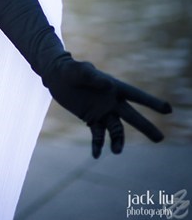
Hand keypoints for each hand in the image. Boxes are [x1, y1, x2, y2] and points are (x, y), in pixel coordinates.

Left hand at [43, 55, 171, 157]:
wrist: (56, 77)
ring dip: (118, 141)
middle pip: (132, 116)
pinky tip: (95, 154)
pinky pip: (98, 135)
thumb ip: (92, 77)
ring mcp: (102, 111)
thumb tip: (108, 87)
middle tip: (160, 139)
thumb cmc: (69, 69)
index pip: (135, 95)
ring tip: (116, 151)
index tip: (168, 110)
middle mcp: (111, 101)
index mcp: (113, 86)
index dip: (151, 102)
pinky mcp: (91, 119)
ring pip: (117, 129)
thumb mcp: (79, 71)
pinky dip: (98, 145)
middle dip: (146, 127)